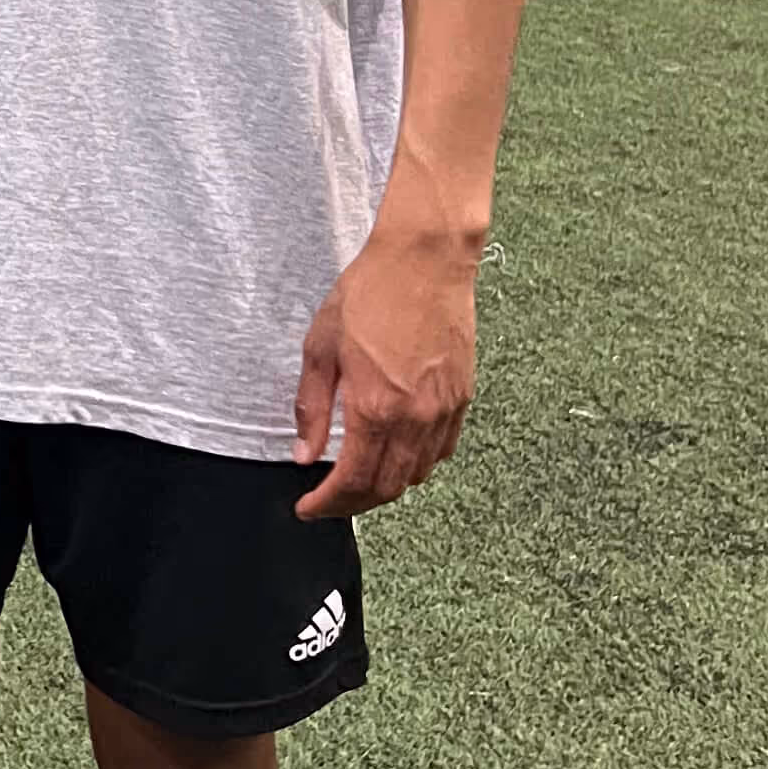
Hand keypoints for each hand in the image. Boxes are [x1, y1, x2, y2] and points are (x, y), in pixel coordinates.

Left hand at [291, 221, 476, 520]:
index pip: (353, 481)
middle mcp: (416, 417)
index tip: (309, 508)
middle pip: (387, 488)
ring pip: (417, 474)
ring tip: (358, 478)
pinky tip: (395, 452)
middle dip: (353, 503)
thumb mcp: (320, 348)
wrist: (424, 261)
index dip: (328, 504)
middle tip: (328, 500)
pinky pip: (442, 451)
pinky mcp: (462, 398)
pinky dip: (416, 464)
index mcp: (376, 407)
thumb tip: (304, 453)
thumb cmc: (370, 293)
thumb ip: (311, 407)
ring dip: (385, 486)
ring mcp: (444, 410)